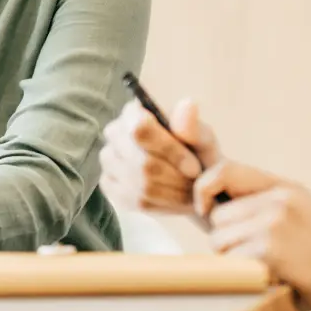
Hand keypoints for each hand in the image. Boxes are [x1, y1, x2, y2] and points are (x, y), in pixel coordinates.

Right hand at [99, 97, 220, 215]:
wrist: (191, 178)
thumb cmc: (195, 152)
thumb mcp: (202, 139)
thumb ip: (194, 126)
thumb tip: (188, 105)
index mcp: (134, 112)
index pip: (141, 130)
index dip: (169, 151)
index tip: (194, 168)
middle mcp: (114, 133)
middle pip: (141, 163)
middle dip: (175, 178)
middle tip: (196, 184)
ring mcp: (108, 160)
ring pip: (140, 185)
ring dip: (172, 194)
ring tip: (190, 192)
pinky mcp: (108, 184)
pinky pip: (133, 200)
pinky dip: (161, 204)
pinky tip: (174, 199)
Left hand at [194, 160, 310, 310]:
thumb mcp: (305, 214)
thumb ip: (266, 204)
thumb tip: (211, 205)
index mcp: (286, 188)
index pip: (225, 170)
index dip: (204, 189)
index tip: (204, 209)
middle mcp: (279, 200)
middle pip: (217, 216)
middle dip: (227, 239)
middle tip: (258, 256)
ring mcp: (274, 223)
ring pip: (219, 241)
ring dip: (234, 261)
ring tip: (269, 268)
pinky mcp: (270, 251)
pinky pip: (231, 263)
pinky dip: (243, 277)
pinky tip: (273, 279)